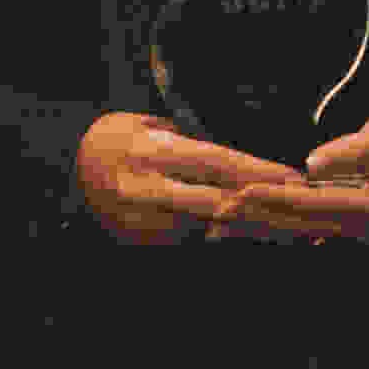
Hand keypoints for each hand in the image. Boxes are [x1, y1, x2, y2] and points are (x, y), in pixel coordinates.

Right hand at [76, 110, 302, 245]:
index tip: (292, 177)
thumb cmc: (115, 137)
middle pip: (219, 201)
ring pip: (208, 227)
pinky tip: (253, 239)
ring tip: (292, 231)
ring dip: (251, 228)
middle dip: (264, 206)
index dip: (257, 171)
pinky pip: (188, 240)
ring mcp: (144, 221)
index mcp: (153, 152)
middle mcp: (149, 190)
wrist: (64, 168)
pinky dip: (222, 240)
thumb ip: (189, 145)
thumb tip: (236, 164)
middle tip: (304, 210)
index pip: (216, 163)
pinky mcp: (140, 242)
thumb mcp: (148, 126)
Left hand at [218, 115, 368, 246]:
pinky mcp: (325, 229)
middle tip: (218, 210)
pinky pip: (290, 230)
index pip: (312, 201)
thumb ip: (351, 150)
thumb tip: (312, 166)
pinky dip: (260, 229)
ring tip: (216, 225)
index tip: (245, 190)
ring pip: (289, 231)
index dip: (277, 196)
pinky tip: (231, 230)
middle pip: (295, 223)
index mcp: (368, 206)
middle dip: (255, 217)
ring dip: (252, 229)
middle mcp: (352, 227)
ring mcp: (339, 232)